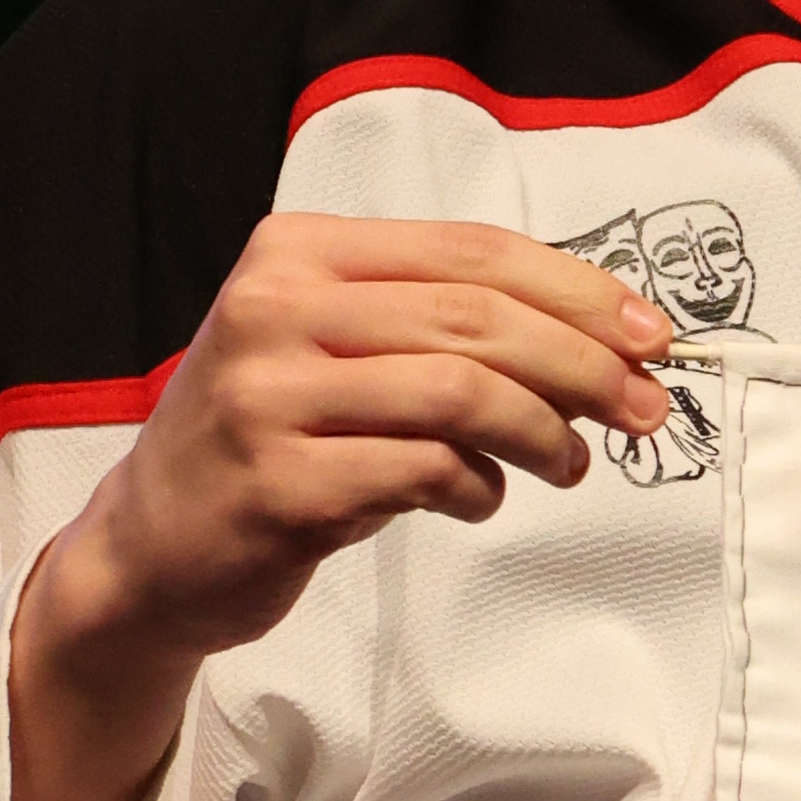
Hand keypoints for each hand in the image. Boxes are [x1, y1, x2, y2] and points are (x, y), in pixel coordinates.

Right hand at [6, 217, 671, 800]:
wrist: (152, 548)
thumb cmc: (270, 440)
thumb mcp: (334, 348)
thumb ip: (437, 325)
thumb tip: (598, 338)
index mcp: (297, 253)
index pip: (469, 251)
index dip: (577, 290)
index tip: (648, 335)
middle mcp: (274, 311)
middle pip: (476, 318)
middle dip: (584, 363)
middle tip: (642, 407)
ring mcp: (268, 399)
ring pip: (459, 392)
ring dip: (543, 432)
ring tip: (569, 463)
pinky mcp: (278, 487)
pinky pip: (423, 472)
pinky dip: (478, 487)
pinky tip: (481, 498)